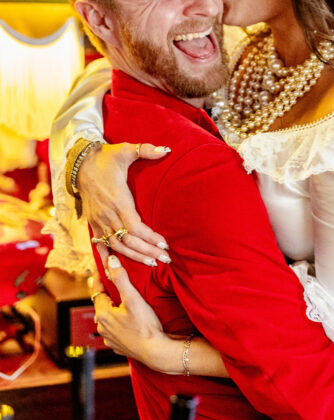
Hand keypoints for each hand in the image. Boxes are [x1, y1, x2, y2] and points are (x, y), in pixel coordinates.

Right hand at [79, 142, 170, 264]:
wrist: (80, 164)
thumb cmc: (107, 157)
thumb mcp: (126, 150)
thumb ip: (146, 150)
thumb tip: (167, 149)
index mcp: (118, 200)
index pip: (136, 227)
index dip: (150, 238)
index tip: (165, 245)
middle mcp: (107, 215)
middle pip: (129, 241)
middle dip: (148, 252)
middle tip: (166, 259)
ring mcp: (99, 221)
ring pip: (117, 246)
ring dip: (135, 257)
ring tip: (152, 263)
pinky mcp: (93, 224)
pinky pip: (101, 246)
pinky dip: (108, 259)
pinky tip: (116, 270)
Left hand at [93, 256, 168, 368]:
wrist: (155, 351)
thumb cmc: (145, 325)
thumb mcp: (133, 299)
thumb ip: (121, 279)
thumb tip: (111, 261)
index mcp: (103, 314)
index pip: (97, 290)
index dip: (99, 277)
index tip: (102, 265)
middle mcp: (102, 327)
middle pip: (102, 304)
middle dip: (108, 292)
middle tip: (116, 280)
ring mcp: (109, 338)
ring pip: (108, 317)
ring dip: (113, 308)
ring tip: (124, 299)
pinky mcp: (117, 345)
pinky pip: (114, 329)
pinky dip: (119, 321)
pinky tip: (128, 318)